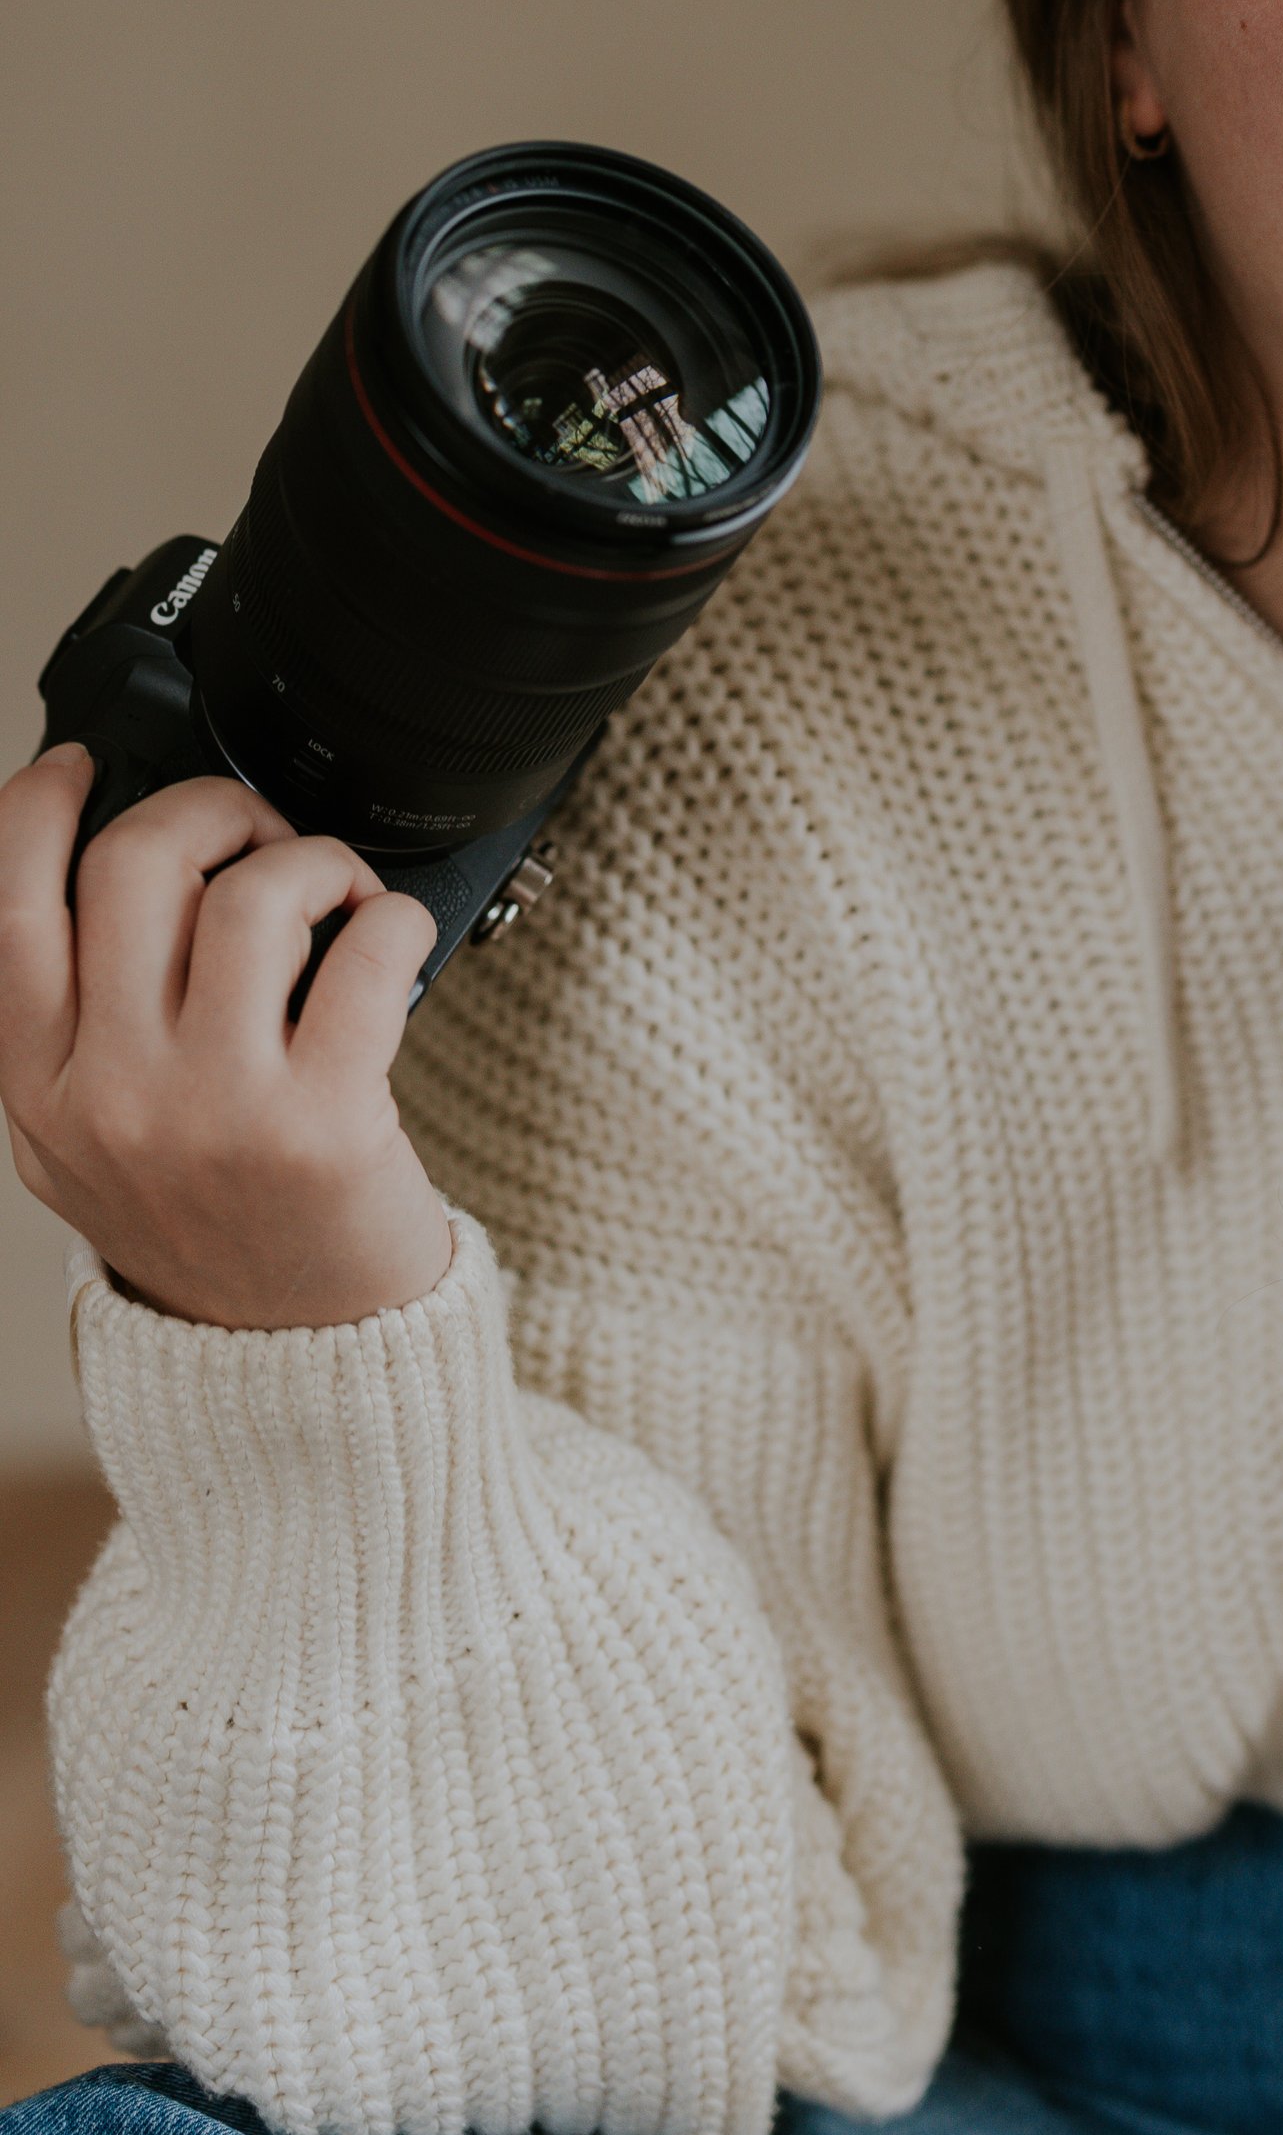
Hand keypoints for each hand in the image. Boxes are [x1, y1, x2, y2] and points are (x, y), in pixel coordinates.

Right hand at [0, 750, 450, 1330]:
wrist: (299, 1371)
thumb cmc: (212, 1234)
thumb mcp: (87, 1148)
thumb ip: (72, 1030)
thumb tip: (94, 873)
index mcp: (40, 1095)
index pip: (8, 913)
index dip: (37, 810)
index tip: (81, 762)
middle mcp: (113, 1098)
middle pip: (132, 869)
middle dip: (207, 807)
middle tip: (253, 827)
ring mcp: (216, 1110)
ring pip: (249, 895)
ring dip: (308, 859)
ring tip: (333, 893)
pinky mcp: (326, 1123)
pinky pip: (362, 950)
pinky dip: (391, 915)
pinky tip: (390, 939)